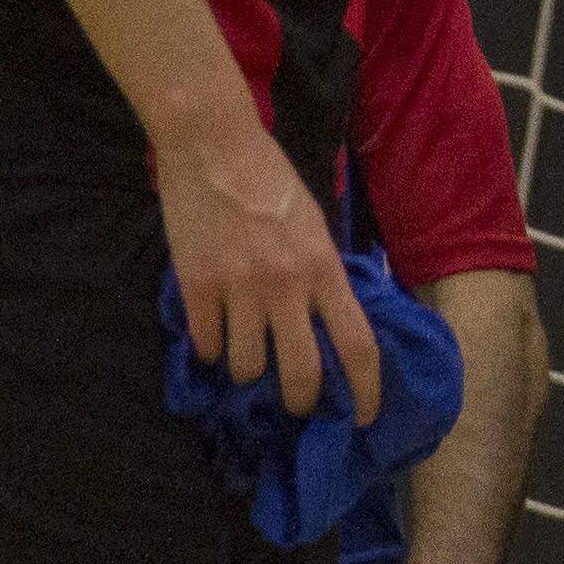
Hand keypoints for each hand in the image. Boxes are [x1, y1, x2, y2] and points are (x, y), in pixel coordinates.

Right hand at [154, 112, 376, 422]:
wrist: (215, 148)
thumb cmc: (272, 183)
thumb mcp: (317, 227)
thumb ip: (324, 274)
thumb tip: (331, 322)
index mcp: (324, 268)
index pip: (357, 344)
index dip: (367, 389)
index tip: (367, 415)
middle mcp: (286, 285)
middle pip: (302, 372)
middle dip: (301, 401)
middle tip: (296, 405)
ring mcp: (239, 288)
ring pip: (246, 367)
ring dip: (247, 371)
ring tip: (246, 354)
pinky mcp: (196, 285)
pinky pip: (206, 343)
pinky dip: (210, 348)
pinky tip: (213, 333)